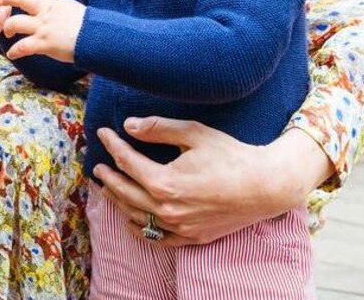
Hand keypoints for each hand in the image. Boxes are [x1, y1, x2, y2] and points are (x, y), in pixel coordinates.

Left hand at [1, 0, 84, 62]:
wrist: (96, 37)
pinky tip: (12, 54)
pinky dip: (14, 51)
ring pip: (15, 22)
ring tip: (7, 33)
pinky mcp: (44, 43)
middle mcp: (45, 11)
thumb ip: (56, 6)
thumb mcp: (70, 7)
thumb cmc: (87, 24)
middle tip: (2, 4)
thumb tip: (50, 5)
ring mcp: (43, 27)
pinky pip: (22, 46)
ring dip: (7, 27)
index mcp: (53, 1)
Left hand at [92, 118, 332, 245]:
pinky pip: (156, 238)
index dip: (112, 145)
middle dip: (108, 176)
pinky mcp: (192, 237)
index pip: (127, 162)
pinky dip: (139, 229)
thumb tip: (129, 126)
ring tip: (108, 188)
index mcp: (165, 182)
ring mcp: (179, 227)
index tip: (103, 133)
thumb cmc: (231, 156)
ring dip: (118, 201)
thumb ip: (158, 129)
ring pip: (136, 217)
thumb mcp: (194, 133)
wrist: (266, 186)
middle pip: (125, 192)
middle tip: (98, 165)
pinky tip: (131, 220)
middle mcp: (167, 209)